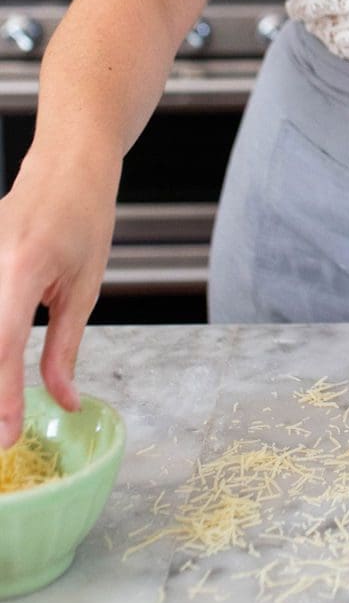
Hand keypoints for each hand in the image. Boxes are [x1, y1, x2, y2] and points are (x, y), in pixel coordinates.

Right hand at [0, 148, 117, 446]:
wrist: (65, 164)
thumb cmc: (83, 217)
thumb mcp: (85, 285)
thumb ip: (65, 348)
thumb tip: (63, 400)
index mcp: (21, 266)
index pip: (2, 345)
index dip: (2, 397)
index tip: (6, 437)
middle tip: (1, 437)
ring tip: (3, 412)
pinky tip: (2, 372)